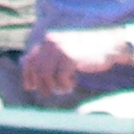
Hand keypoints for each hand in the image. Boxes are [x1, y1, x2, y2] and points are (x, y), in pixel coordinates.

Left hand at [18, 27, 132, 99]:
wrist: (108, 45)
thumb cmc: (86, 50)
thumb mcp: (64, 50)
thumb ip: (47, 55)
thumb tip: (25, 63)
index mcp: (48, 40)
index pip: (30, 59)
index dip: (28, 76)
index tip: (30, 87)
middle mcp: (51, 42)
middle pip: (37, 70)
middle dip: (42, 85)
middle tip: (51, 93)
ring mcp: (60, 49)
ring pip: (46, 76)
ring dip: (55, 87)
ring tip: (66, 88)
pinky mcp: (69, 58)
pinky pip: (60, 78)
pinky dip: (66, 85)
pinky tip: (74, 82)